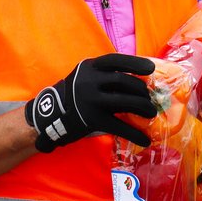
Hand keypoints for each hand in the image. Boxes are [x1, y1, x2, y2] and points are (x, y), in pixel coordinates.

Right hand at [25, 54, 156, 152]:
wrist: (50, 115)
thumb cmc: (75, 94)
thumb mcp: (84, 77)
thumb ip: (105, 76)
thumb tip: (138, 80)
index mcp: (90, 67)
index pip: (115, 60)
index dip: (135, 62)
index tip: (151, 69)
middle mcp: (90, 81)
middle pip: (124, 81)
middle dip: (141, 90)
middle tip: (150, 98)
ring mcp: (91, 100)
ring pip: (125, 101)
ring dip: (143, 107)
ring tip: (151, 113)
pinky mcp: (93, 119)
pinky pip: (119, 126)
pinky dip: (135, 134)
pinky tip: (145, 140)